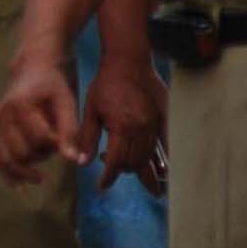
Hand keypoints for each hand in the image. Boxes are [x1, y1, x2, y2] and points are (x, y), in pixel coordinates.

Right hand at [0, 50, 85, 186]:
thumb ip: (70, 131)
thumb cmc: (54, 84)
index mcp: (21, 105)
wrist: (34, 67)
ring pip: (6, 158)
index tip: (67, 143)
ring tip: (40, 176)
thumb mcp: (67, 102)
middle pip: (22, 152)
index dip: (57, 146)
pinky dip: (6, 173)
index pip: (40, 138)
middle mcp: (3, 114)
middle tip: (54, 149)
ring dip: (25, 170)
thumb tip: (74, 161)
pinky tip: (17, 185)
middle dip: (41, 157)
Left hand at [82, 50, 168, 195]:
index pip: (116, 162)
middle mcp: (141, 128)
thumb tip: (82, 162)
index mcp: (121, 127)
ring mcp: (155, 124)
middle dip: (122, 171)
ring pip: (149, 157)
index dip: (108, 177)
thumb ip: (88, 137)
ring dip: (140, 168)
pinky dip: (163, 160)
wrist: (128, 61)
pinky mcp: (164, 119)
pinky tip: (163, 172)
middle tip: (111, 168)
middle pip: (134, 163)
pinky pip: (165, 146)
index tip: (102, 186)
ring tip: (132, 172)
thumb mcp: (90, 110)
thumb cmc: (105, 84)